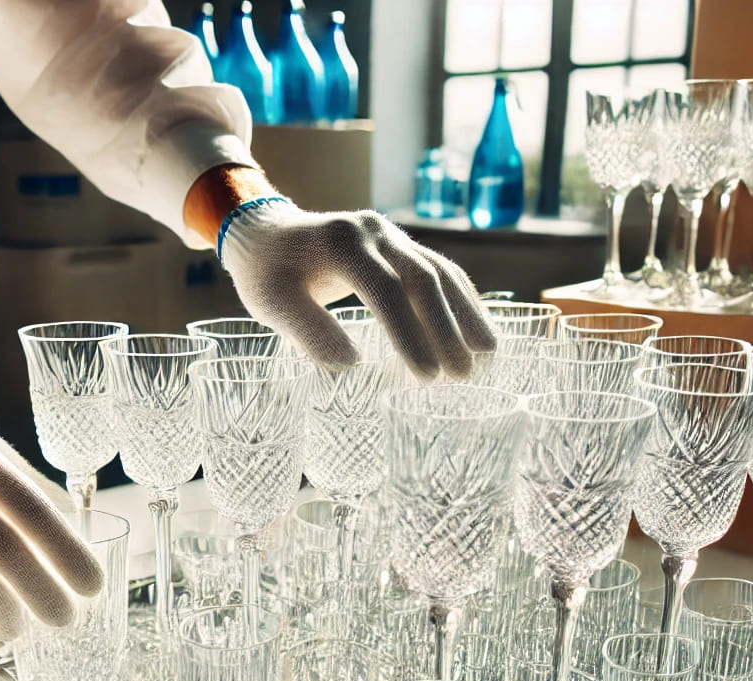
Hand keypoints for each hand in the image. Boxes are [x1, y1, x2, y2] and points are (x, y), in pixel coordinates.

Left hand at [218, 199, 496, 377]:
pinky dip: (459, 299)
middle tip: (463, 376)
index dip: (409, 334)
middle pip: (422, 279)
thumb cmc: (266, 273)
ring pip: (438, 271)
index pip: (385, 291)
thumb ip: (309, 332)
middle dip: (447, 329)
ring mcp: (389, 235)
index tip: (427, 377)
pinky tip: (475, 328)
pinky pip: (436, 270)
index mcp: (342, 243)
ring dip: (465, 313)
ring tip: (488, 354)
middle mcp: (373, 232)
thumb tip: (353, 367)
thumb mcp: (273, 304)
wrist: (264, 232)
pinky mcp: (397, 245)